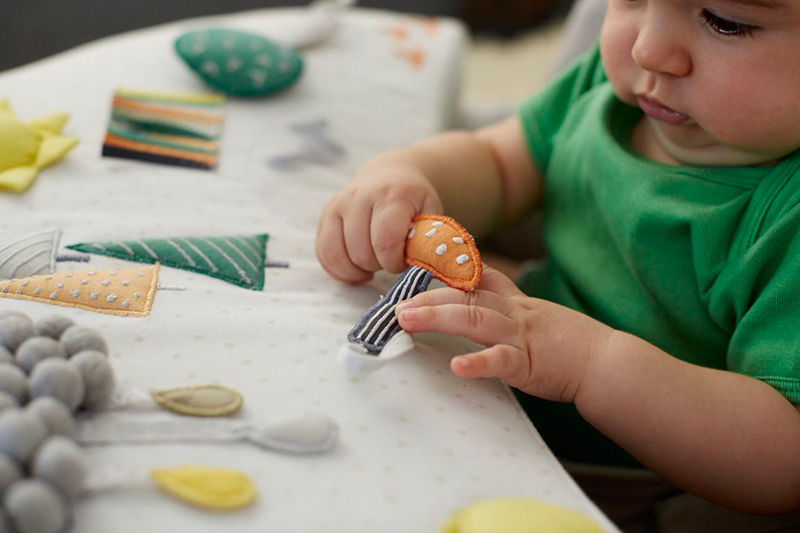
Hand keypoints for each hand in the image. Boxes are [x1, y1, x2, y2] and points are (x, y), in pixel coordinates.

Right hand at [316, 160, 442, 282]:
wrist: (391, 174)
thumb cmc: (414, 201)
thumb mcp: (431, 214)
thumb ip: (427, 240)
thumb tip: (419, 266)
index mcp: (391, 195)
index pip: (385, 241)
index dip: (394, 262)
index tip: (402, 261)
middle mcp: (359, 197)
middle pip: (361, 252)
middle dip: (378, 265)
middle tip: (390, 258)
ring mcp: (338, 205)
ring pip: (337, 256)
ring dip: (357, 270)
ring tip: (373, 264)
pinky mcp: (325, 216)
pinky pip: (324, 254)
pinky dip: (339, 270)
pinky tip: (357, 269)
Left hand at [395, 267, 614, 402]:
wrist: (605, 360)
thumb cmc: (568, 341)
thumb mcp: (532, 311)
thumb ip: (504, 300)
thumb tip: (473, 291)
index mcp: (513, 302)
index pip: (474, 280)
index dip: (442, 275)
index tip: (413, 271)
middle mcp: (513, 312)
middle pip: (464, 298)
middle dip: (426, 299)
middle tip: (394, 305)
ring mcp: (520, 335)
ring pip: (475, 319)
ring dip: (438, 318)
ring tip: (407, 320)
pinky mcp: (530, 363)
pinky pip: (501, 362)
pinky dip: (479, 364)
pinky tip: (457, 367)